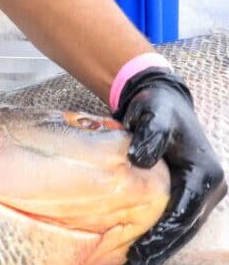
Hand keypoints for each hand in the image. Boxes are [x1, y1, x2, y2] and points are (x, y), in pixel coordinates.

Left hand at [115, 69, 226, 263]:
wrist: (163, 100)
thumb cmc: (158, 107)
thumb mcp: (154, 114)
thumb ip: (150, 135)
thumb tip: (140, 162)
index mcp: (205, 173)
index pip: (184, 211)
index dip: (164, 232)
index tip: (143, 247)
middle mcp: (210, 187)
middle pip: (187, 226)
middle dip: (164, 246)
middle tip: (138, 262)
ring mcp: (201, 191)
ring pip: (185, 227)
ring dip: (164, 245)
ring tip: (140, 261)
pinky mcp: (189, 192)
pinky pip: (179, 219)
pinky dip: (164, 234)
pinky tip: (145, 247)